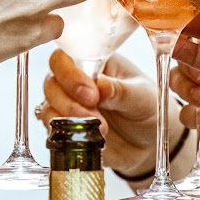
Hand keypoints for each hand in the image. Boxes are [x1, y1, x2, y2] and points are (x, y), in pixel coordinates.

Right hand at [38, 49, 183, 177]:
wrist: (150, 143)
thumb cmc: (148, 109)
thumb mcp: (142, 97)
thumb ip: (121, 91)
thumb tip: (101, 84)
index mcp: (96, 61)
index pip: (68, 56)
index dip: (71, 72)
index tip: (91, 92)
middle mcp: (77, 79)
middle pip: (53, 79)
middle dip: (69, 97)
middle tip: (93, 111)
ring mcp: (69, 102)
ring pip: (49, 102)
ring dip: (68, 116)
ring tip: (99, 128)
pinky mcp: (65, 127)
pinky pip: (50, 125)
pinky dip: (65, 131)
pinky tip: (87, 137)